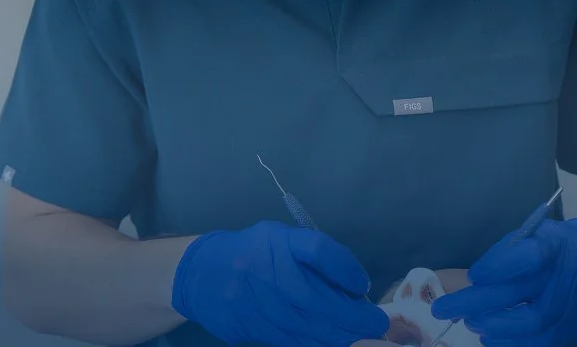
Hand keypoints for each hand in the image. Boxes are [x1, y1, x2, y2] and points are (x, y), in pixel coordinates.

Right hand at [172, 221, 389, 345]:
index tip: (362, 287)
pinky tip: (332, 341)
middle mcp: (263, 270)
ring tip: (360, 336)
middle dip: (352, 317)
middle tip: (376, 325)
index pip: (317, 250)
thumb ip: (317, 258)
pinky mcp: (248, 327)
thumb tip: (356, 286)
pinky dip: (316, 343)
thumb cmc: (254, 253)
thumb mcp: (283, 240)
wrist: (200, 274)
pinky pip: (290, 339)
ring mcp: (253, 302)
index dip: (345, 269)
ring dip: (338, 335)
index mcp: (276, 241)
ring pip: (305, 326)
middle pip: (316, 299)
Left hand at [431, 219, 576, 346]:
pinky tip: (489, 338)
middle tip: (443, 309)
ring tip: (470, 322)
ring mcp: (569, 307)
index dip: (498, 267)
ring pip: (531, 325)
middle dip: (476, 304)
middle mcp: (563, 279)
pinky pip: (540, 342)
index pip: (529, 258)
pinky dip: (511, 343)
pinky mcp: (569, 329)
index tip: (473, 276)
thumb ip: (506, 254)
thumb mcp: (534, 235)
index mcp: (554, 247)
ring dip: (493, 327)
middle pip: (521, 296)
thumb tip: (477, 281)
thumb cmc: (557, 247)